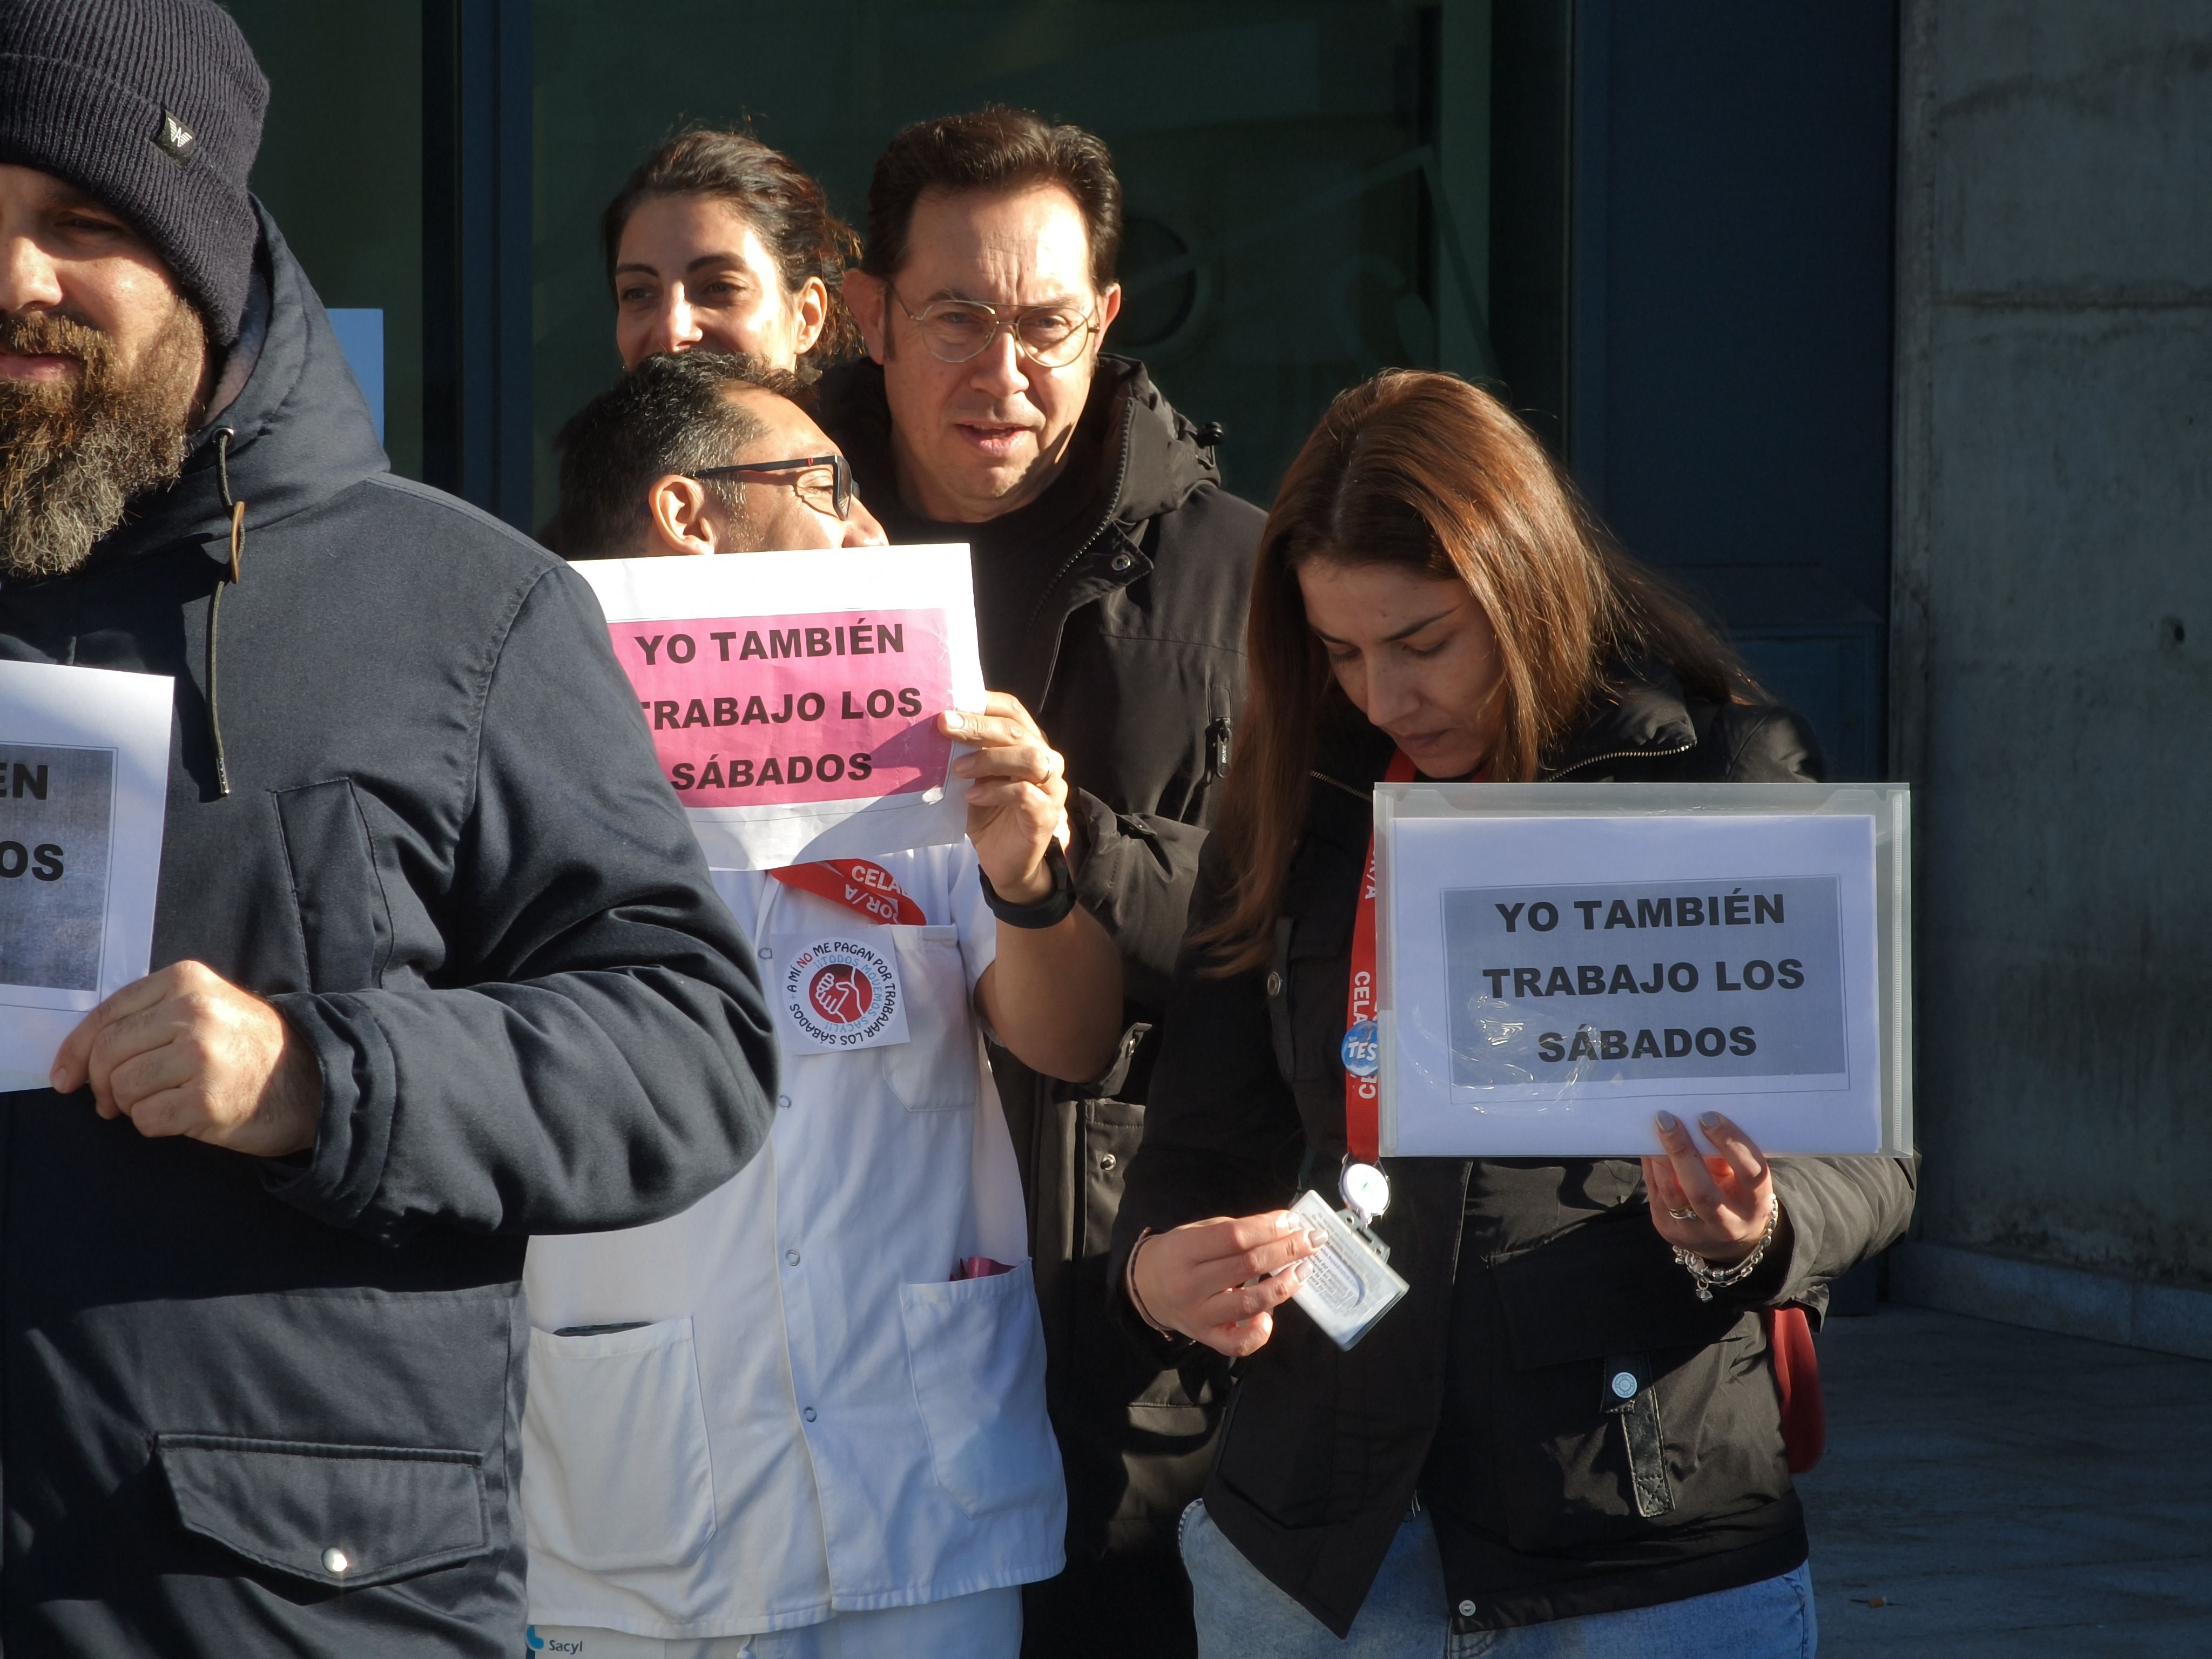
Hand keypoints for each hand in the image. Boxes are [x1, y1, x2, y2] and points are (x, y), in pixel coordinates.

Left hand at [51, 961, 321, 1157]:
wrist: (313, 1079)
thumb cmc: (248, 1046)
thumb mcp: (207, 1005)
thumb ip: (151, 1015)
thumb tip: (80, 1057)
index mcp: (187, 981)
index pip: (107, 1015)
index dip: (76, 1050)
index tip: (65, 1076)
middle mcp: (194, 1013)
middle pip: (108, 1053)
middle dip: (100, 1084)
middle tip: (109, 1102)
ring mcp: (202, 1057)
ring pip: (124, 1088)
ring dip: (130, 1106)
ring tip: (158, 1103)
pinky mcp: (207, 1100)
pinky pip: (147, 1119)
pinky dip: (154, 1124)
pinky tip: (180, 1116)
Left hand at [943, 692, 1066, 901]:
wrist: (1006, 864)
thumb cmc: (989, 815)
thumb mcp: (972, 780)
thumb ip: (964, 756)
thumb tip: (933, 731)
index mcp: (1027, 743)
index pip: (1013, 711)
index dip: (985, 702)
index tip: (952, 701)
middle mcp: (1046, 760)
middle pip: (1016, 731)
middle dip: (978, 725)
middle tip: (945, 725)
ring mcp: (1051, 787)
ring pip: (1028, 757)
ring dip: (989, 758)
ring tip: (959, 769)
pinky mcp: (1047, 814)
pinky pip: (1024, 793)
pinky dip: (995, 791)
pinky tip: (972, 796)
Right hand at [1128, 1212, 1325, 1357]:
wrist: (1147, 1288)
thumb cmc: (1180, 1253)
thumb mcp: (1198, 1231)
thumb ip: (1236, 1231)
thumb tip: (1285, 1225)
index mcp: (1185, 1249)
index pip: (1234, 1237)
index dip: (1268, 1228)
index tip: (1294, 1221)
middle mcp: (1191, 1284)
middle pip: (1247, 1265)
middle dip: (1287, 1250)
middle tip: (1313, 1239)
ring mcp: (1199, 1315)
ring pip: (1249, 1303)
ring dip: (1284, 1286)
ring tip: (1304, 1270)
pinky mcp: (1207, 1338)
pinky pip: (1238, 1343)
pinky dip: (1260, 1332)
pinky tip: (1271, 1315)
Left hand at [1643, 1109, 1777, 1266]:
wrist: (1725, 1240)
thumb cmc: (1736, 1194)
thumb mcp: (1741, 1178)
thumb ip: (1725, 1155)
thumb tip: (1695, 1118)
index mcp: (1755, 1205)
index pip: (1750, 1173)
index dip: (1730, 1143)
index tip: (1708, 1117)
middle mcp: (1728, 1224)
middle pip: (1702, 1191)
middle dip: (1682, 1152)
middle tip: (1668, 1120)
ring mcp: (1696, 1233)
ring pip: (1672, 1194)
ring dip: (1660, 1159)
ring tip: (1656, 1132)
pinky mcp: (1670, 1231)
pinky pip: (1657, 1194)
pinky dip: (1653, 1168)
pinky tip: (1649, 1149)